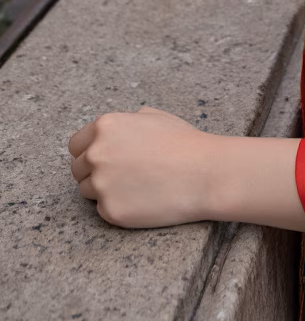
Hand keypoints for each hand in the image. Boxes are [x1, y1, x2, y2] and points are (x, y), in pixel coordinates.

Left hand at [68, 105, 215, 228]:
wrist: (204, 173)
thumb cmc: (184, 143)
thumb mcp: (155, 117)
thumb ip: (127, 121)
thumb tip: (117, 129)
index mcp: (105, 127)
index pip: (76, 145)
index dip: (89, 152)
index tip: (103, 159)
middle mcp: (97, 153)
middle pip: (78, 170)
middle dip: (95, 172)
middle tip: (122, 175)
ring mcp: (101, 184)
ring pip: (88, 191)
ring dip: (106, 190)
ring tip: (137, 185)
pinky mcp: (110, 211)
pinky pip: (104, 210)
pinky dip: (120, 207)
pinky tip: (143, 199)